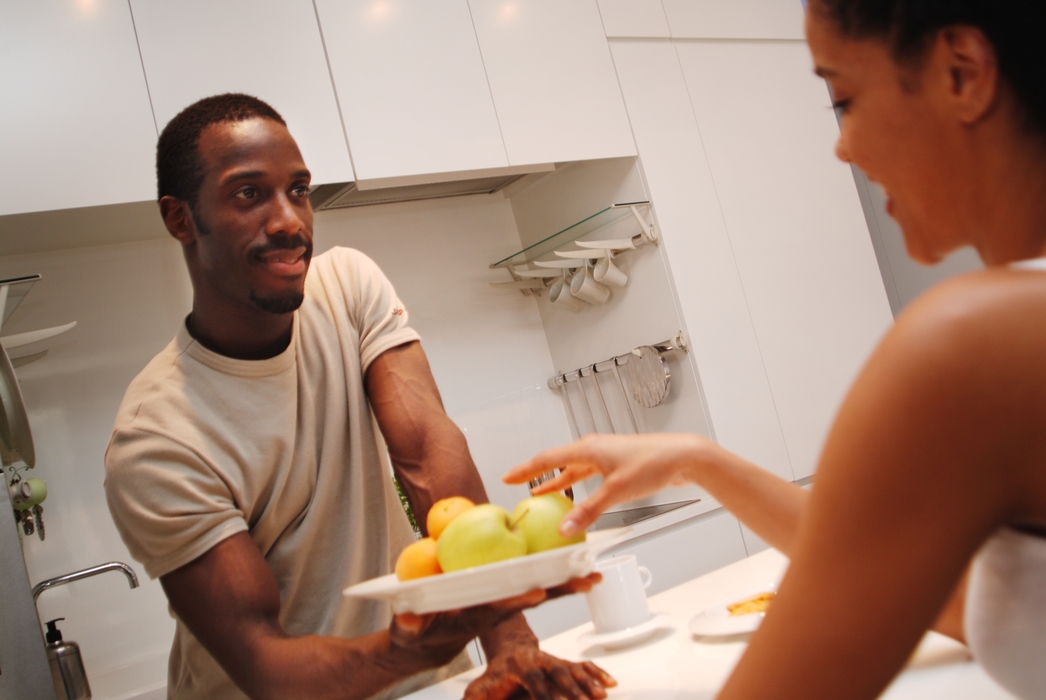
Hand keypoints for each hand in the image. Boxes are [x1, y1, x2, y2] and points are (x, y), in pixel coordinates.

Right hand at [389, 575, 602, 669]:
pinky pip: (533, 583)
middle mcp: (497, 610)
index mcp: (476, 617)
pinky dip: (555, 575)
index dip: (518, 601)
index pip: (500, 609)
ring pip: (540, 589)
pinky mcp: (505, 597)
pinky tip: (576, 564)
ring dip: (567, 583)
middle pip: (532, 597)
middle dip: (561, 590)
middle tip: (588, 580)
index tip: (537, 593)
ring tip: (594, 573)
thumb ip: (408, 627)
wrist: (429, 644)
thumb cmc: (419, 634)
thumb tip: (408, 622)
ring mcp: (504, 604)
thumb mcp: (409, 633)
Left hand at [464, 646, 615, 699]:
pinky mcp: (565, 662)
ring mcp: (554, 660)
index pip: (532, 680)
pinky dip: (597, 673)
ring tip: (601, 696)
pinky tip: (610, 684)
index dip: (542, 693)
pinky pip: (583, 666)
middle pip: (557, 672)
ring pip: (573, 668)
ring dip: (588, 682)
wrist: (508, 651)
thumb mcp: (479, 689)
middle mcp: (539, 659)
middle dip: (571, 689)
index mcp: (518, 665)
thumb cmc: (495, 676)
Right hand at [504, 433, 712, 535]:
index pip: (547, 458)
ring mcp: (605, 455)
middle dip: (536, 473)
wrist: (683, 456)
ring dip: (556, 481)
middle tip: (518, 485)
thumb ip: (589, 512)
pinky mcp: (616, 464)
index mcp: (588, 448)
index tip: (506, 477)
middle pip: (556, 460)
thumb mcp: (617, 491)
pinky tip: (575, 497)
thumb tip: (565, 530)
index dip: (525, 470)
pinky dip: (575, 485)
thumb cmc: (652, 465)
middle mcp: (594, 448)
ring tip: (540, 494)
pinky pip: (587, 474)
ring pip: (572, 468)